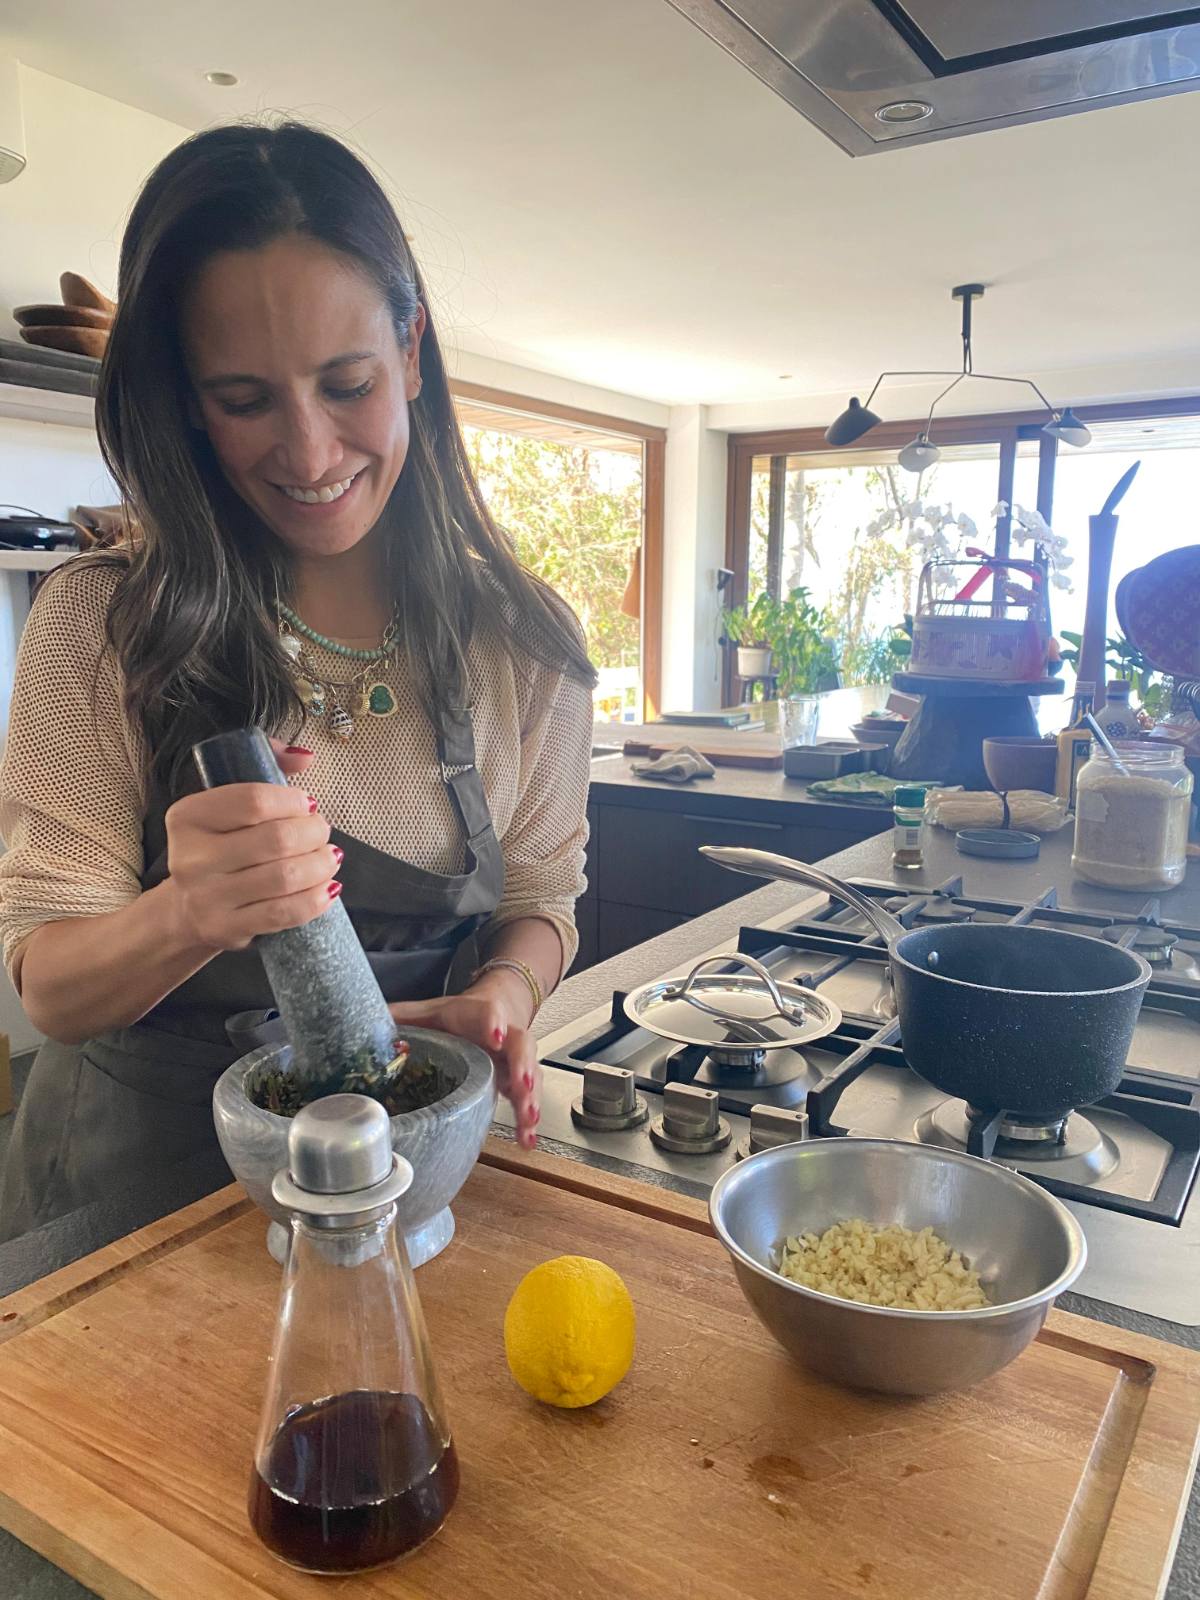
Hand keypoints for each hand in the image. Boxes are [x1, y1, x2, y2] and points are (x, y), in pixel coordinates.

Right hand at [163, 741, 340, 952]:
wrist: (189, 908)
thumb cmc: (221, 846)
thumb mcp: (228, 803)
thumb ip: (266, 766)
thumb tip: (305, 758)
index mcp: (188, 816)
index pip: (254, 801)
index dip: (292, 801)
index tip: (308, 804)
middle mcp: (191, 858)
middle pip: (276, 840)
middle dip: (314, 832)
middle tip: (323, 832)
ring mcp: (207, 897)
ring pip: (285, 877)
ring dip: (321, 865)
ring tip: (329, 858)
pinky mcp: (226, 928)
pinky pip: (284, 913)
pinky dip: (316, 898)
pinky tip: (327, 888)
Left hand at [387, 993, 540, 1149]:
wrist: (493, 1013)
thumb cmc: (455, 1017)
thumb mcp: (427, 1012)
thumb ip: (399, 1019)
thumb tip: (357, 1028)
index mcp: (474, 1015)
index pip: (487, 1012)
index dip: (492, 1023)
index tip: (493, 1036)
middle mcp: (502, 1035)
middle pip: (520, 1044)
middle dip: (521, 1064)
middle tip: (521, 1085)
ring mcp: (513, 1059)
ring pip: (530, 1073)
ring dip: (530, 1097)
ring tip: (527, 1120)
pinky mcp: (517, 1081)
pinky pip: (527, 1098)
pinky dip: (528, 1122)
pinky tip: (527, 1141)